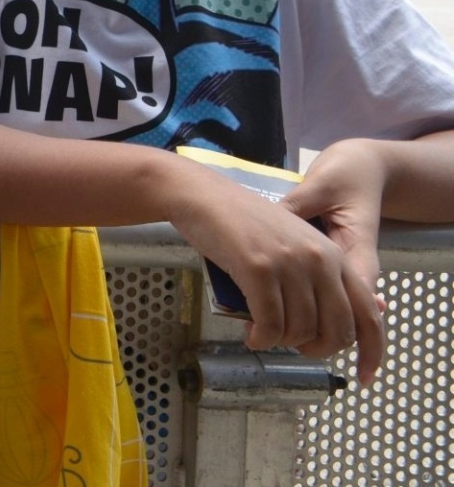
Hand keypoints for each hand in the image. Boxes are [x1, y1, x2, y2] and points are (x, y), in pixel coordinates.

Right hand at [167, 163, 384, 382]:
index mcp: (334, 255)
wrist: (204, 197)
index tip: (365, 378)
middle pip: (337, 331)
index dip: (372, 352)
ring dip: (281, 343)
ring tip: (263, 334)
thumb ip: (321, 277)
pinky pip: (270, 324)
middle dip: (315, 349)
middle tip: (293, 346)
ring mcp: (289, 264)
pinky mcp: (258, 269)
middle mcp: (319, 259)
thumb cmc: (245, 224)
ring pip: (300, 331)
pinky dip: (261, 338)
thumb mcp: (294, 245)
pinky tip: (251, 336)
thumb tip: (350, 322)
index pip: (368, 314)